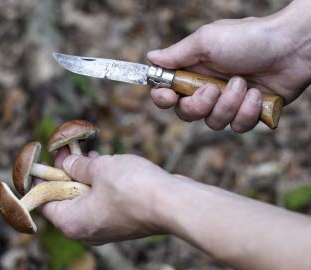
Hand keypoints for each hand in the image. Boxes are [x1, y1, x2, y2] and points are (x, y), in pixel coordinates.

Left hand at [39, 148, 172, 244]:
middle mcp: (88, 230)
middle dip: (68, 173)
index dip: (45, 178)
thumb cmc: (133, 188)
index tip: (49, 158)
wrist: (172, 203)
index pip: (45, 202)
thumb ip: (78, 166)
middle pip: (67, 199)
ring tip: (89, 154)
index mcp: (73, 222)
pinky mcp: (123, 221)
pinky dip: (102, 184)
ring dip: (87, 176)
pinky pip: (105, 201)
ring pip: (88, 198)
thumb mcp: (99, 169)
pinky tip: (107, 165)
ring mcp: (107, 227)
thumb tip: (68, 162)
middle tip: (69, 150)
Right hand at [147, 5, 310, 132]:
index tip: (169, 97)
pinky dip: (247, 113)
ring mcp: (227, 103)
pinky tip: (257, 94)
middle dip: (199, 106)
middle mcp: (207, 89)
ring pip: (213, 123)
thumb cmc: (249, 38)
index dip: (163, 99)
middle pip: (186, 114)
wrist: (292, 47)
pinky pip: (236, 128)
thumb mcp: (207, 41)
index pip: (167, 93)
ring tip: (244, 83)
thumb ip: (177, 54)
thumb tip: (151, 58)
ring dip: (229, 105)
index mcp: (193, 71)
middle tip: (213, 89)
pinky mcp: (246, 114)